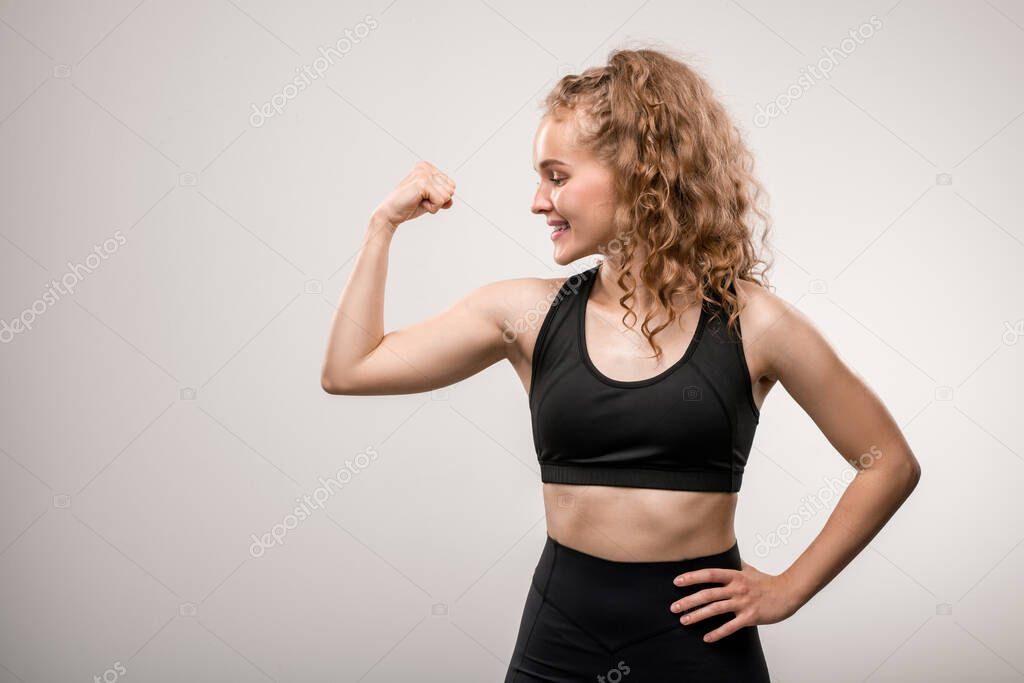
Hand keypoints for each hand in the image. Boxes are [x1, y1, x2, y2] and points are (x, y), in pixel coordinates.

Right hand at [373, 161, 455, 229]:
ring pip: (447, 195)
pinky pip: (441, 201)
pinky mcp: (422, 183)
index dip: (440, 197)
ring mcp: (424, 174)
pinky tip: (419, 203)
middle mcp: (426, 167)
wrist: (391, 213)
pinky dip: (432, 208)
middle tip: (421, 200)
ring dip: (435, 204)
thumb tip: (450, 200)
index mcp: (427, 167)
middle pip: (451, 189)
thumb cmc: (409, 205)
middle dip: (439, 200)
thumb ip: (443, 196)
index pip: (451, 184)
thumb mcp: (430, 199)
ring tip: (419, 201)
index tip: (424, 197)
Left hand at [669, 560, 797, 642]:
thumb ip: (737, 564)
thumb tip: (728, 555)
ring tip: (684, 620)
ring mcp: (743, 603)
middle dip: (688, 601)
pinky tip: (707, 638)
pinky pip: (730, 626)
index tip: (677, 582)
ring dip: (697, 615)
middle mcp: (737, 588)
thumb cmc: (768, 582)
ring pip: (715, 609)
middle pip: (708, 593)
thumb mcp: (750, 570)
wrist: (789, 593)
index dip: (692, 577)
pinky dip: (717, 633)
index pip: (709, 574)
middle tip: (674, 607)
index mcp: (735, 576)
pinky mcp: (750, 617)